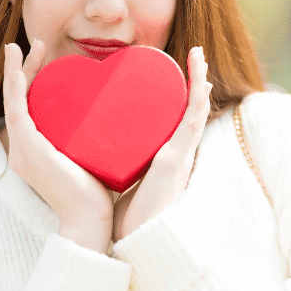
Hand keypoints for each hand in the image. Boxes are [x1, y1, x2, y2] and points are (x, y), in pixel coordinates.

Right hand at [3, 40, 112, 252]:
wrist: (92, 220)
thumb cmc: (99, 192)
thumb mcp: (94, 156)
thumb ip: (99, 138)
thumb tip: (117, 117)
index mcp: (35, 149)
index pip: (29, 105)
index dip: (32, 77)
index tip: (47, 52)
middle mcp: (23, 149)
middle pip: (18, 99)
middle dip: (22, 67)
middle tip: (37, 42)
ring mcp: (23, 151)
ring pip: (14, 101)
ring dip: (16, 71)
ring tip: (27, 46)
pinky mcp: (29, 152)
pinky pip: (17, 115)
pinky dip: (15, 91)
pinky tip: (18, 70)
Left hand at [112, 46, 211, 240]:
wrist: (136, 237)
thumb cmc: (127, 215)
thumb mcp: (120, 178)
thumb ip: (111, 165)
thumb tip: (91, 151)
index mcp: (166, 154)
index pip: (176, 118)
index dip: (179, 95)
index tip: (173, 75)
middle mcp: (178, 150)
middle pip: (190, 107)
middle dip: (194, 79)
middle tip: (191, 55)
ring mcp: (181, 151)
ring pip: (197, 106)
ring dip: (200, 77)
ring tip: (197, 53)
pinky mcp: (178, 154)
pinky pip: (194, 117)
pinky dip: (199, 93)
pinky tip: (200, 74)